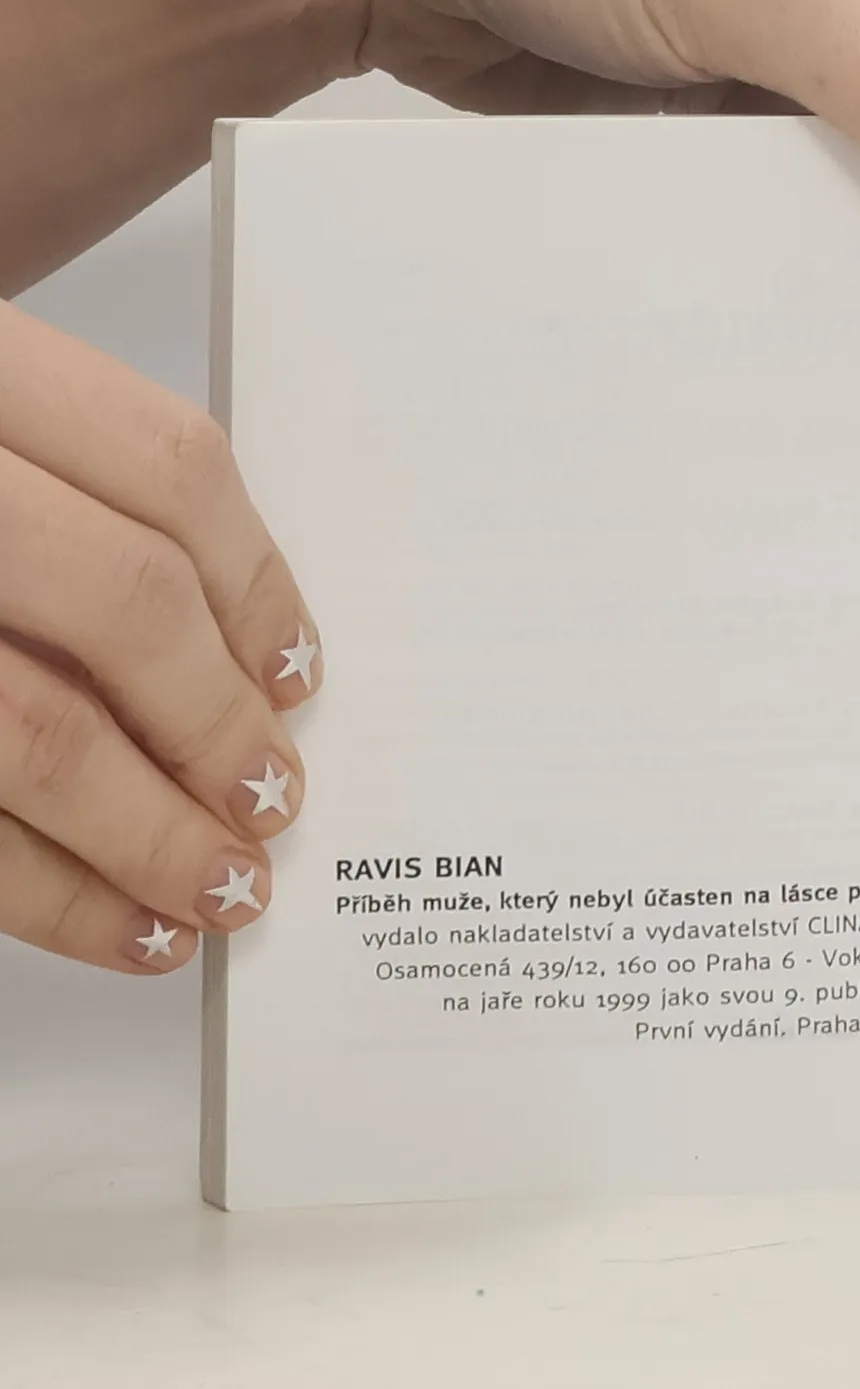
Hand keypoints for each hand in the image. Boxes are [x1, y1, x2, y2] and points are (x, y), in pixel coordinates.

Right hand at [0, 302, 320, 973]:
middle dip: (214, 723)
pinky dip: (47, 893)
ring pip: (33, 732)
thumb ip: (64, 499)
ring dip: (150, 834)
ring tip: (221, 891)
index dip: (257, 584)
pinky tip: (119, 924)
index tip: (297, 676)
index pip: (164, 464)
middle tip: (269, 802)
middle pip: (120, 601)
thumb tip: (243, 658)